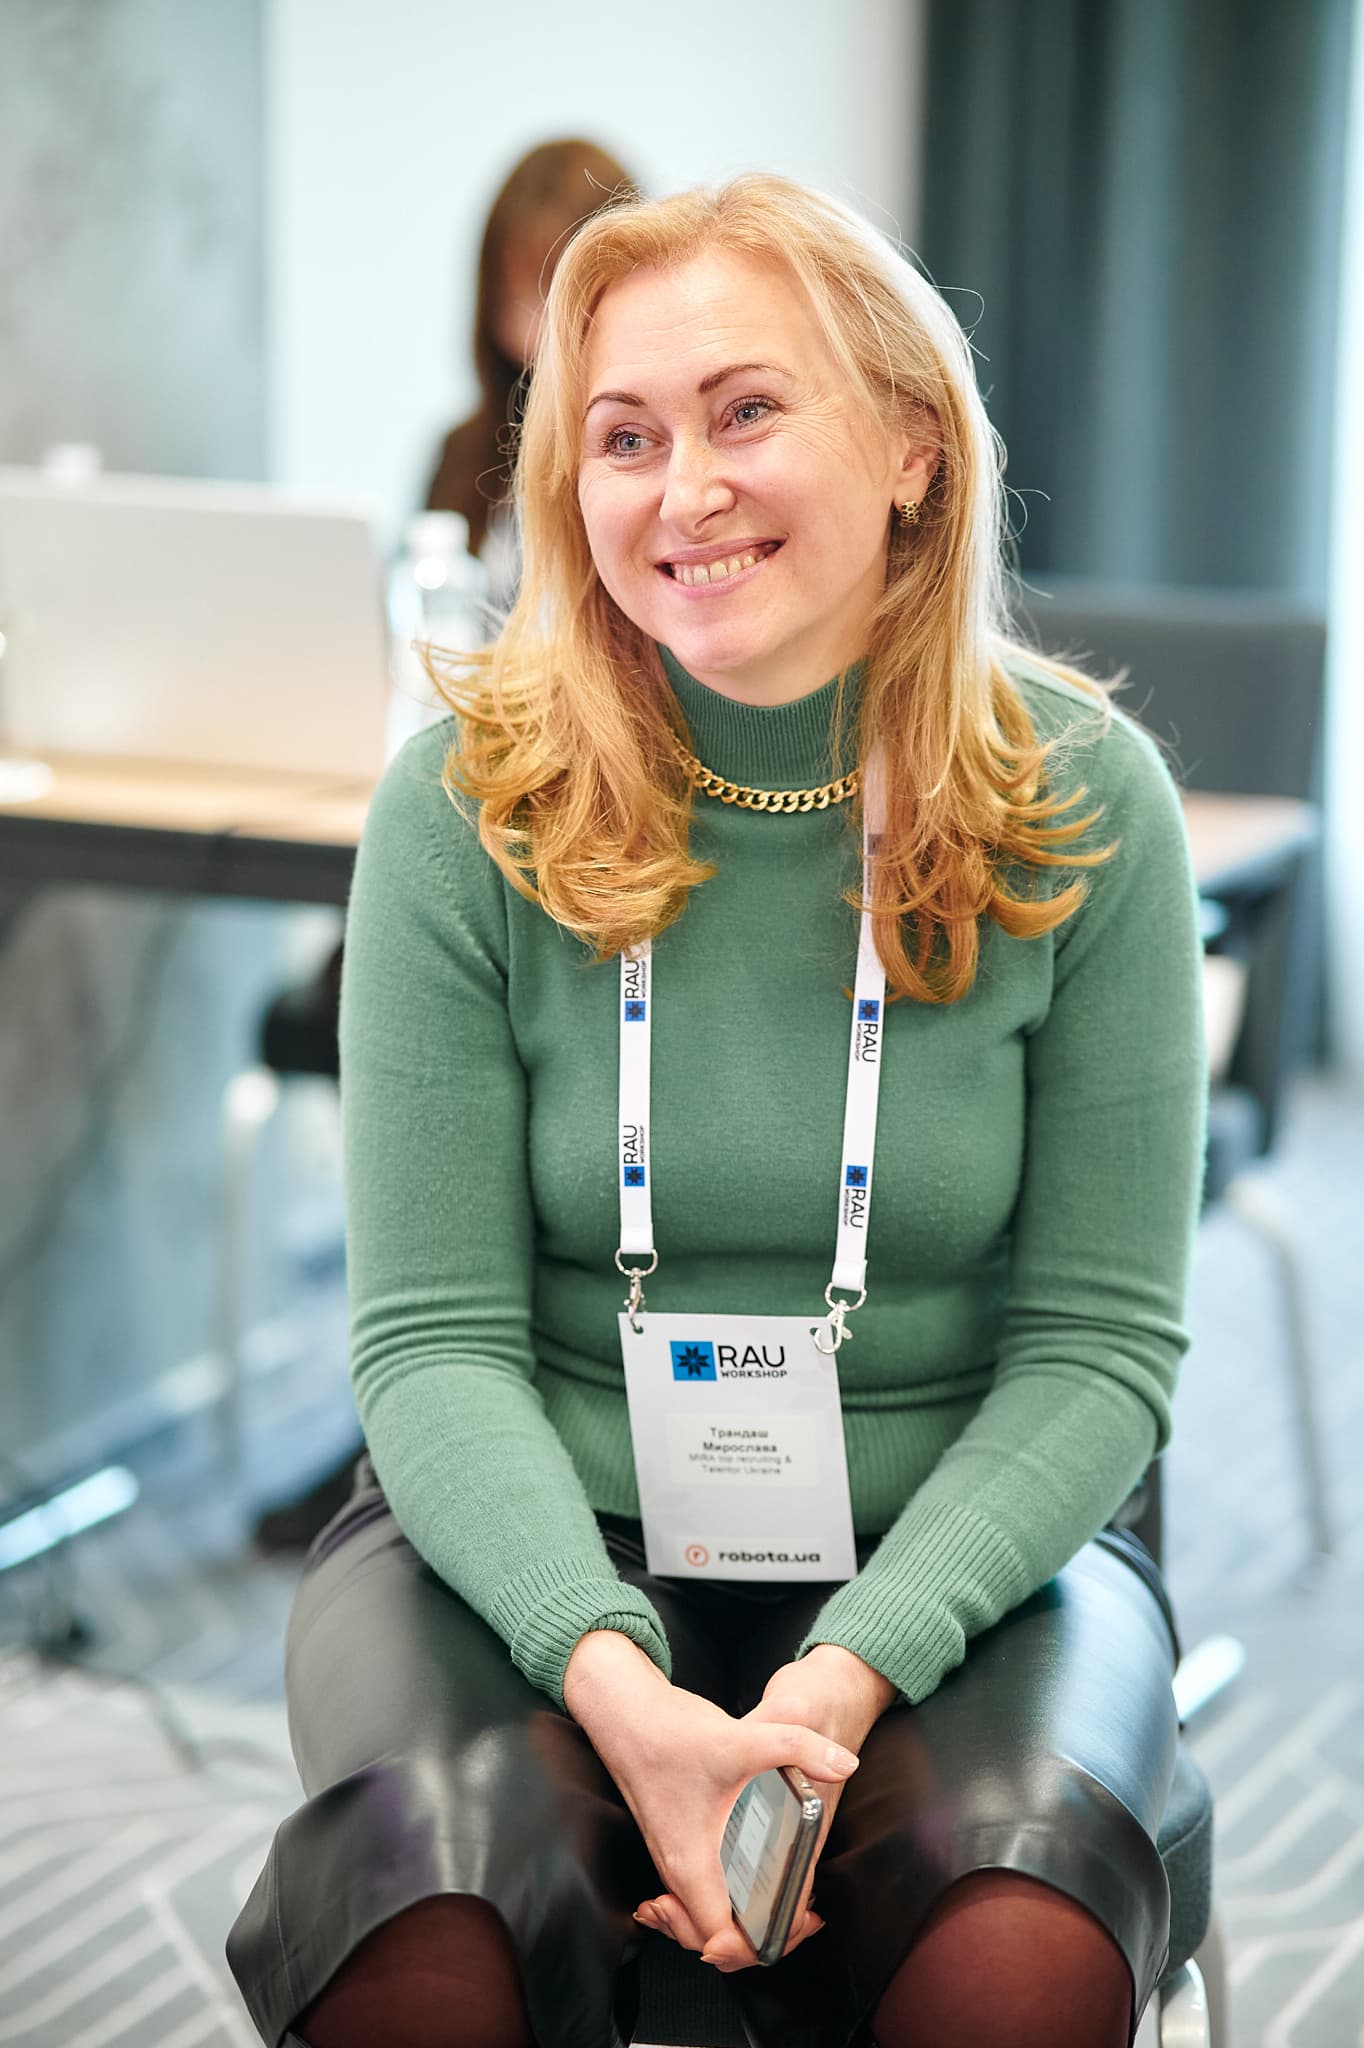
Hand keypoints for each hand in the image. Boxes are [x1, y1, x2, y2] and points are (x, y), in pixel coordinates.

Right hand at [562, 1630, 859, 1970]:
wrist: (624, 1712)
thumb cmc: (667, 1734)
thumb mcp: (741, 1739)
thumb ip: (796, 1747)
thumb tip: (845, 1763)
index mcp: (692, 1864)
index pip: (722, 1942)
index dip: (763, 1945)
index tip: (800, 1920)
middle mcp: (679, 1870)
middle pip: (713, 1941)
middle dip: (759, 1942)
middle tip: (801, 1916)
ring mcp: (675, 1857)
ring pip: (704, 1919)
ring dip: (741, 1925)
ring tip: (784, 1906)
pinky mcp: (676, 1840)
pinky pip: (697, 1895)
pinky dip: (722, 1903)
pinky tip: (751, 1881)